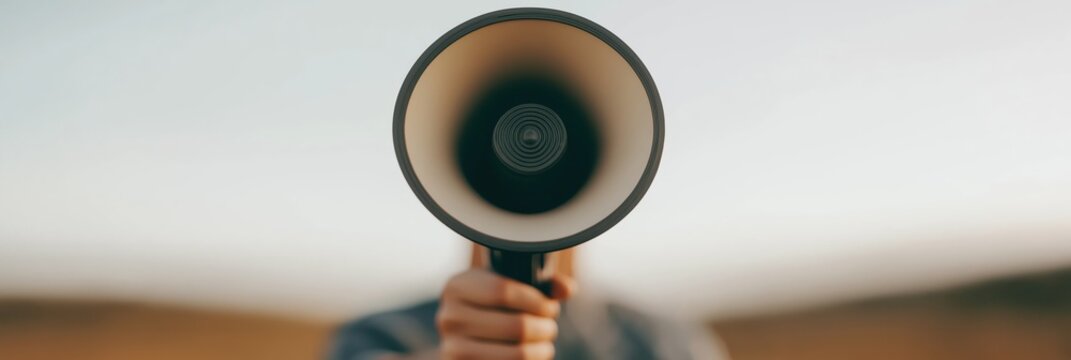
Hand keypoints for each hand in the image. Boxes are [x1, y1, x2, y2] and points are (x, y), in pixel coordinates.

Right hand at [436, 268, 576, 359]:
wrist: (461, 339)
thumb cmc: (490, 308)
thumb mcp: (506, 286)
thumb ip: (539, 283)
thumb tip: (568, 288)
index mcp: (457, 287)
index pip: (504, 292)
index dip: (537, 302)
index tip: (550, 308)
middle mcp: (448, 317)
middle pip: (517, 326)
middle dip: (545, 328)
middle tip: (550, 328)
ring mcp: (452, 349)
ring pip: (518, 354)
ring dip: (542, 350)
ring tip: (545, 345)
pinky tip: (532, 357)